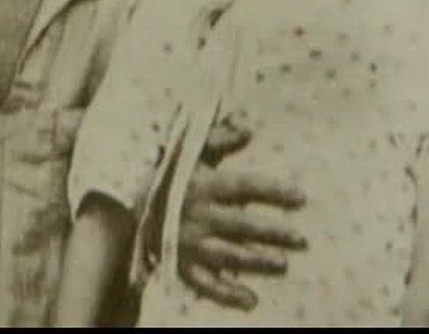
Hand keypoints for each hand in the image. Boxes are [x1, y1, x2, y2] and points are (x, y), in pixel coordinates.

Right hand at [177, 120, 306, 308]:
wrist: (128, 204)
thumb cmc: (169, 174)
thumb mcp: (190, 151)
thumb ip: (220, 138)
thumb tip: (248, 128)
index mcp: (200, 184)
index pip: (242, 186)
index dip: (272, 192)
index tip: (301, 198)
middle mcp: (195, 214)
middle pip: (240, 225)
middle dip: (272, 233)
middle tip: (301, 240)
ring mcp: (187, 243)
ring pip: (227, 255)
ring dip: (257, 261)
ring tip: (283, 264)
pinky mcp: (180, 265)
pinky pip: (204, 283)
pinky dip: (226, 294)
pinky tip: (251, 300)